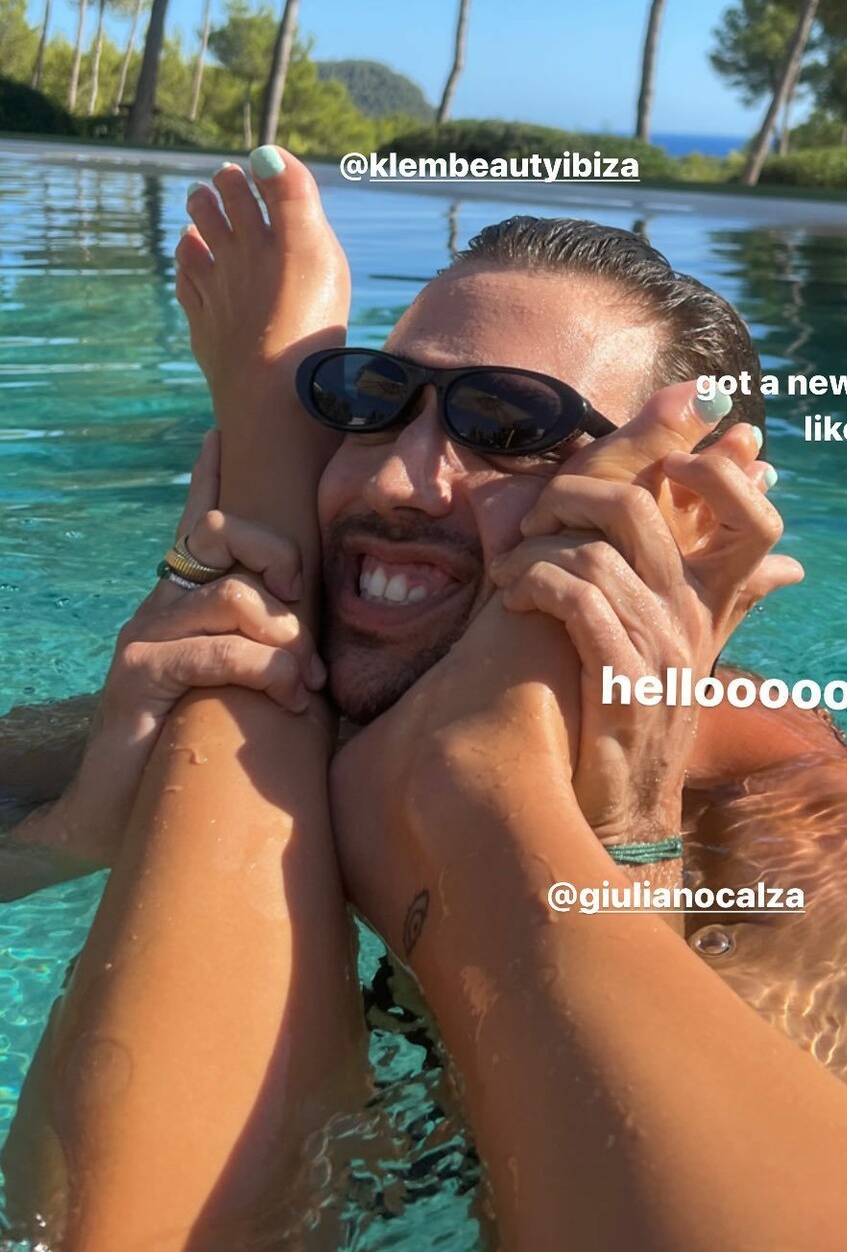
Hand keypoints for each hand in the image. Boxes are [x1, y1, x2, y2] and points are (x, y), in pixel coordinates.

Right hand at [39, 432, 324, 867]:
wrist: (117, 817)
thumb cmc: (194, 753)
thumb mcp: (241, 692)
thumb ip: (269, 655)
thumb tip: (325, 649)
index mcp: (182, 601)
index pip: (196, 525)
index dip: (208, 479)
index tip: (219, 435)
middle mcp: (159, 606)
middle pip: (223, 536)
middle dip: (280, 557)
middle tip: (306, 613)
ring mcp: (144, 636)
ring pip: (233, 597)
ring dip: (286, 639)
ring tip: (305, 685)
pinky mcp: (138, 676)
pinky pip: (219, 651)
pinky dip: (266, 671)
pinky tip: (287, 699)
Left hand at [487, 402, 800, 842]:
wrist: (625, 809)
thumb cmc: (647, 713)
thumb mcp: (697, 653)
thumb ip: (738, 599)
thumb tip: (793, 565)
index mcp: (714, 601)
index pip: (754, 520)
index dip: (717, 474)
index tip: (665, 461)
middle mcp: (694, 620)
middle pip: (643, 508)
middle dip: (575, 492)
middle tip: (541, 515)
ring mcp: (661, 653)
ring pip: (592, 554)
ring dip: (534, 550)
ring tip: (509, 570)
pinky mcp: (622, 686)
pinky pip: (577, 603)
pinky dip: (535, 586)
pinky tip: (514, 599)